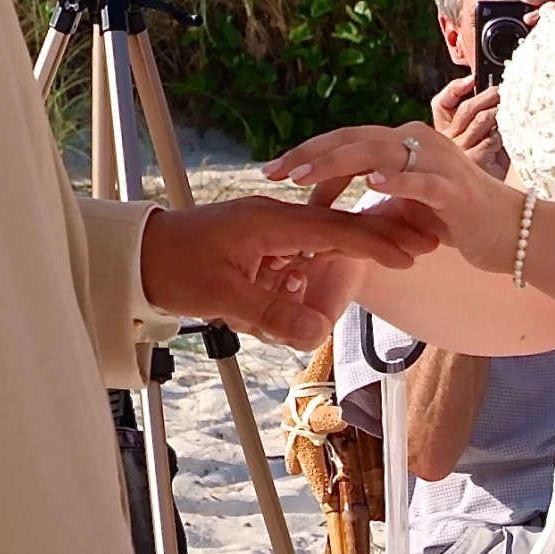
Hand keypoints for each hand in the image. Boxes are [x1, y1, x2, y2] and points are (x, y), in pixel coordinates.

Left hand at [138, 197, 440, 349]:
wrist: (133, 256)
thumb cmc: (172, 266)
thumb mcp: (223, 297)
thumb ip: (272, 314)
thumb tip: (318, 332)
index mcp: (270, 223)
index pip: (335, 231)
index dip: (376, 242)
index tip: (411, 251)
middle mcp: (273, 220)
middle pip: (336, 233)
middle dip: (376, 242)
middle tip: (421, 246)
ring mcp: (265, 232)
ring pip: (311, 255)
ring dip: (316, 282)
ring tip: (295, 307)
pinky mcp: (255, 247)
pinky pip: (289, 265)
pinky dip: (292, 286)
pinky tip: (270, 312)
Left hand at [266, 123, 523, 272]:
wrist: (509, 233)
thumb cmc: (455, 221)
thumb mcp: (403, 211)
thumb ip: (371, 206)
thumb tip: (329, 215)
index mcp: (402, 144)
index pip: (346, 141)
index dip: (309, 153)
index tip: (274, 170)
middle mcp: (417, 143)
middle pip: (354, 139)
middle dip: (310, 154)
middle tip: (273, 171)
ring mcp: (436, 162)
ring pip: (379, 152)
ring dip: (337, 163)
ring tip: (304, 176)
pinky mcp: (453, 189)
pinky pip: (420, 181)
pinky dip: (396, 180)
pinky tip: (370, 184)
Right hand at [432, 76, 508, 177]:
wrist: (486, 203)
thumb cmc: (486, 170)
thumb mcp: (481, 140)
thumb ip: (481, 120)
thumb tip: (495, 94)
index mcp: (444, 133)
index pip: (441, 104)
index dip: (454, 90)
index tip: (470, 80)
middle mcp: (450, 140)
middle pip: (466, 108)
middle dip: (486, 95)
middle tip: (500, 90)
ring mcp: (461, 151)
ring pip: (480, 119)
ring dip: (497, 111)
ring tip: (508, 107)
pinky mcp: (475, 160)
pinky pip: (492, 138)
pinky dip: (502, 133)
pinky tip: (508, 135)